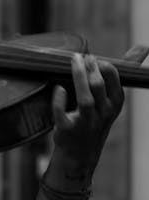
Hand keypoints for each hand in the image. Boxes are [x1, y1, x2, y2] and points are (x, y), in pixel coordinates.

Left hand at [51, 52, 123, 166]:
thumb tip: (143, 46)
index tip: (93, 57)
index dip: (104, 66)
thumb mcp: (111, 99)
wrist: (80, 153)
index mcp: (115, 103)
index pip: (115, 81)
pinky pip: (62, 115)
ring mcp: (86, 123)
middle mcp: (103, 113)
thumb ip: (119, 74)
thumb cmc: (95, 118)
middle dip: (91, 68)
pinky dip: (59, 101)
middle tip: (81, 55)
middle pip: (99, 86)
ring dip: (79, 78)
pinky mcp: (67, 130)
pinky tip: (58, 88)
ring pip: (85, 100)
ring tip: (73, 62)